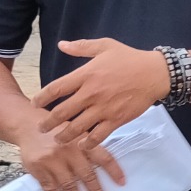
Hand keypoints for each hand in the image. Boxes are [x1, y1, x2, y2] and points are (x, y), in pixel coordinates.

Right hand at [16, 124, 124, 190]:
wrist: (26, 125)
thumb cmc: (57, 130)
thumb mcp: (76, 130)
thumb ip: (89, 145)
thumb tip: (106, 164)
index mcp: (82, 140)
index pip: (103, 157)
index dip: (114, 171)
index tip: (122, 183)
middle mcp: (68, 151)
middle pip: (86, 175)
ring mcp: (52, 161)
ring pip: (68, 185)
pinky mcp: (38, 168)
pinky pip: (49, 187)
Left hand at [33, 39, 171, 146]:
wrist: (155, 73)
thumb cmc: (130, 58)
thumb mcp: (105, 46)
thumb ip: (81, 46)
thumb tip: (61, 45)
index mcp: (86, 75)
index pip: (56, 88)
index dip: (41, 98)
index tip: (35, 103)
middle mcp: (91, 94)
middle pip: (62, 112)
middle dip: (48, 122)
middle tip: (41, 128)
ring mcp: (103, 109)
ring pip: (77, 128)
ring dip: (64, 136)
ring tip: (57, 139)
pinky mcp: (116, 120)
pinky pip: (98, 136)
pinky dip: (87, 143)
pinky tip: (81, 145)